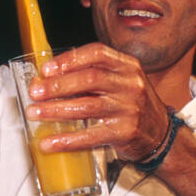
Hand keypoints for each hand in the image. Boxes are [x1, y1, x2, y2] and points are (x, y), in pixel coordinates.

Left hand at [24, 43, 172, 161]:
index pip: (96, 53)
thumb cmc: (132, 105)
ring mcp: (130, 108)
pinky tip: (50, 142)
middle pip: (89, 79)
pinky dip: (67, 140)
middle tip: (35, 93)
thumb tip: (47, 79)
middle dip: (57, 86)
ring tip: (35, 114)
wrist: (161, 134)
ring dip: (56, 110)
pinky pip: (91, 136)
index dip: (68, 60)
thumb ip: (90, 76)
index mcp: (127, 65)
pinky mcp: (125, 132)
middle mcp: (130, 84)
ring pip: (87, 106)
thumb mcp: (119, 82)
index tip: (46, 70)